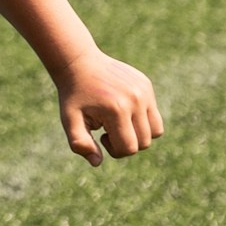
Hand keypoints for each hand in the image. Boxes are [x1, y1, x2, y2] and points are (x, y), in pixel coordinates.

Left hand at [55, 50, 163, 166]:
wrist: (79, 63)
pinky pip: (154, 114)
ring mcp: (144, 91)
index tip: (101, 135)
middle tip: (108, 130)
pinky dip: (142, 119)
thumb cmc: (74, 96)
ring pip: (156, 130)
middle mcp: (135, 100)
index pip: (129, 148)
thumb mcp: (69, 120)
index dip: (115, 150)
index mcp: (116, 110)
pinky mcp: (147, 85)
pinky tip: (122, 110)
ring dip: (139, 134)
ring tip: (119, 123)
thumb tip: (97, 162)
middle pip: (144, 142)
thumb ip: (80, 143)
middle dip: (126, 143)